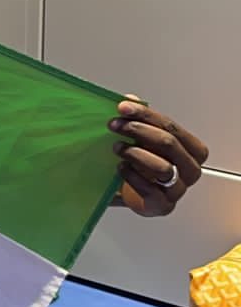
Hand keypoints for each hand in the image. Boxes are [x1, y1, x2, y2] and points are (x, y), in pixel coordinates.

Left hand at [109, 95, 208, 216]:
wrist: (129, 194)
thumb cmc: (141, 164)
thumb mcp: (140, 138)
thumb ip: (138, 119)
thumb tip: (130, 100)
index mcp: (191, 150)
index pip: (172, 127)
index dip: (147, 115)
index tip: (123, 107)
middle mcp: (190, 169)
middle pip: (169, 144)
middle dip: (138, 130)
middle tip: (115, 125)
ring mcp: (178, 190)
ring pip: (163, 167)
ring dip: (135, 153)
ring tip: (117, 147)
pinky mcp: (163, 206)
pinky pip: (151, 190)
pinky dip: (133, 176)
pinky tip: (120, 167)